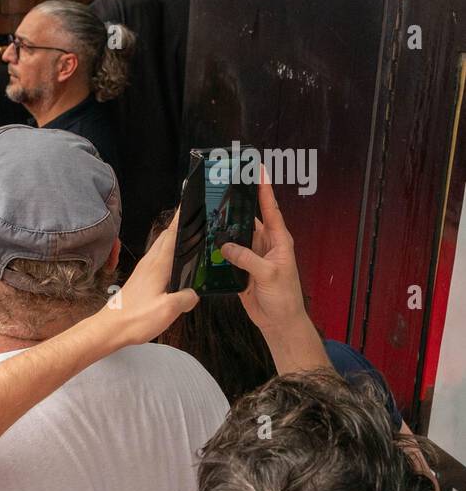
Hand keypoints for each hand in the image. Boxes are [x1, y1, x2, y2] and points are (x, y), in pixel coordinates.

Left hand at [92, 211, 197, 348]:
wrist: (110, 328)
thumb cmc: (135, 319)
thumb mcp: (169, 310)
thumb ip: (186, 298)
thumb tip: (193, 294)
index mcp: (158, 265)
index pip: (172, 235)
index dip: (181, 219)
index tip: (188, 203)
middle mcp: (149, 264)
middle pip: (165, 237)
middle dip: (178, 225)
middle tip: (192, 216)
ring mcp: (143, 271)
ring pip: (160, 247)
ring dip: (172, 239)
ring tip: (187, 236)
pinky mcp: (140, 280)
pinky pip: (157, 260)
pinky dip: (167, 254)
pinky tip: (173, 263)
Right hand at [219, 175, 309, 334]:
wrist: (279, 321)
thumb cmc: (284, 297)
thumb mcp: (269, 274)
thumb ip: (247, 258)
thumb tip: (226, 246)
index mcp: (278, 240)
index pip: (271, 209)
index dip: (264, 189)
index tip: (259, 169)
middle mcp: (264, 244)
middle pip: (248, 219)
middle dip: (236, 206)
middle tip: (221, 189)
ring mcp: (252, 256)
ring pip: (234, 238)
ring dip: (223, 230)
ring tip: (207, 215)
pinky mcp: (240, 270)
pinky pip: (226, 256)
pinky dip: (216, 252)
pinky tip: (205, 245)